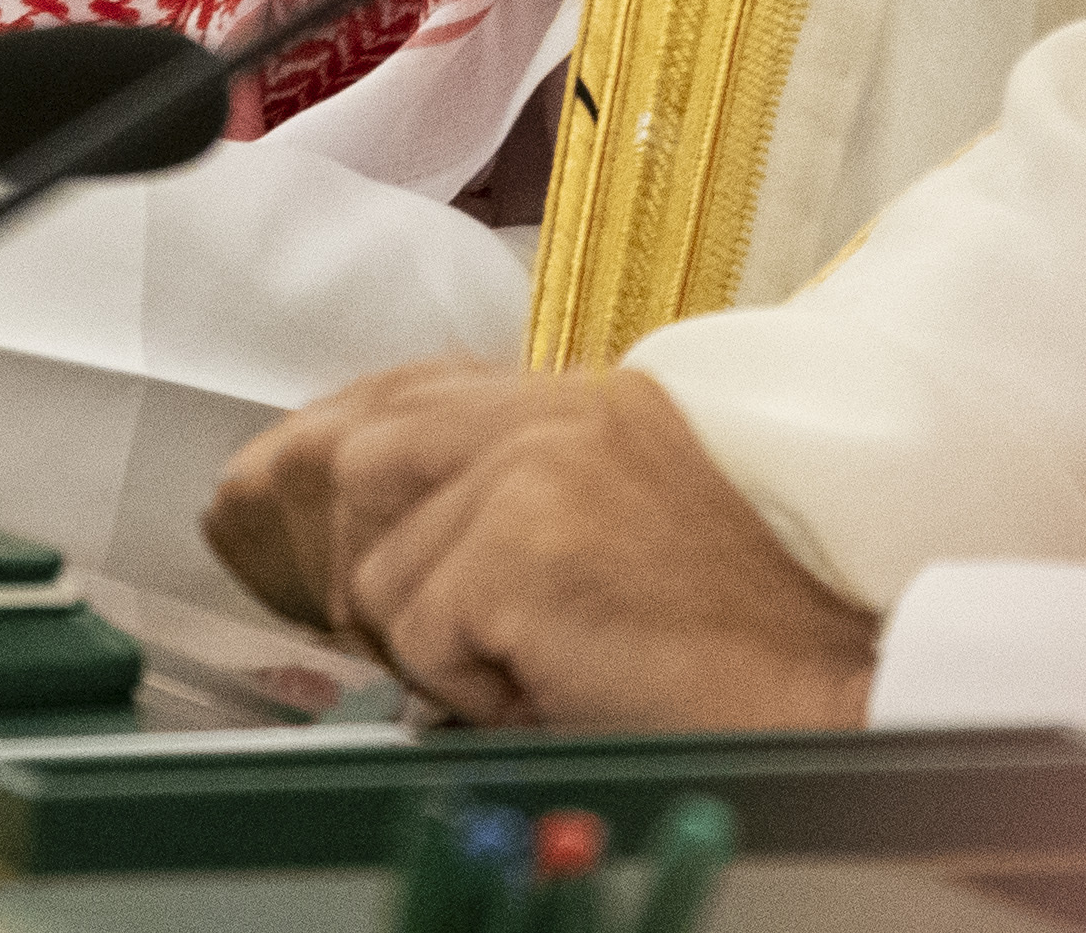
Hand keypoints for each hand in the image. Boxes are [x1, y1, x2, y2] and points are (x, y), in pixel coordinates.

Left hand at [207, 364, 879, 729]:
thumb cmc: (734, 642)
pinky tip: (551, 683)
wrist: (829, 695)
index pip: (405, 389)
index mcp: (580, 399)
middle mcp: (556, 414)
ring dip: (434, 641)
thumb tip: (368, 545)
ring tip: (533, 665)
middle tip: (389, 626)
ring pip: (383, 564)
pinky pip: (423, 632)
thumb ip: (506, 500)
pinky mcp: (526, 551)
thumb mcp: (613, 529)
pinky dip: (471, 686)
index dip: (319, 441)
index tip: (256, 488)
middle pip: (362, 458)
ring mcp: (540, 473)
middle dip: (344, 551)